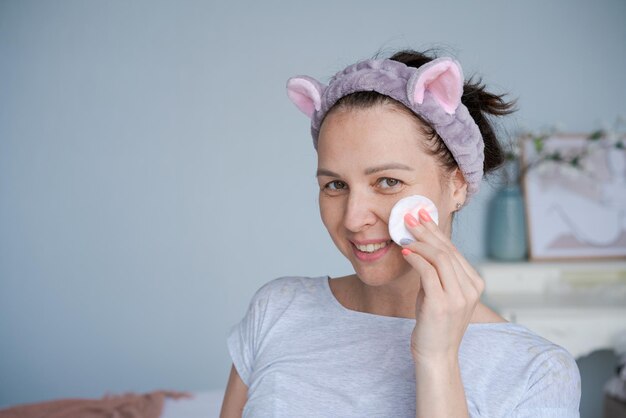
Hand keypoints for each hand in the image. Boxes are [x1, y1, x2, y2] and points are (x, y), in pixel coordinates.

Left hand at [401, 209, 483, 362]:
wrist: (436, 355)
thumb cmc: (435, 324)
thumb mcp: (440, 293)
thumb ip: (437, 272)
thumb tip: (419, 245)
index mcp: (474, 283)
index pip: (454, 250)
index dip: (436, 231)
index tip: (421, 216)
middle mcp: (470, 288)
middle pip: (447, 250)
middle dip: (426, 230)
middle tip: (409, 216)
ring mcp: (458, 296)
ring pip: (439, 257)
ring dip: (419, 242)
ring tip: (403, 233)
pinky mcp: (442, 304)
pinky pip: (427, 272)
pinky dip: (415, 259)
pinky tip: (404, 253)